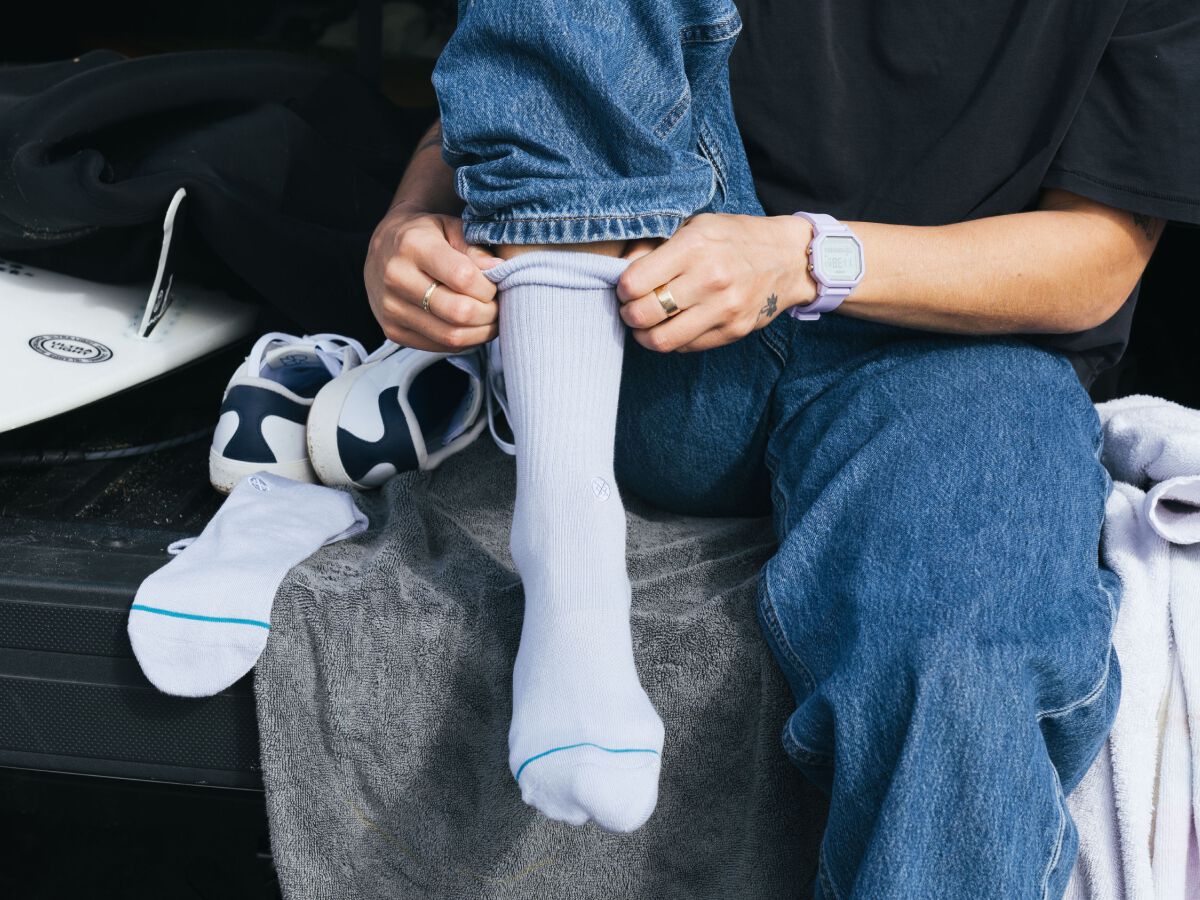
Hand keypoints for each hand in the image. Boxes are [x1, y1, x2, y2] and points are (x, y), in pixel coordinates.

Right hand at [365, 202, 501, 351]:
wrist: (382, 249)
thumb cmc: (424, 236)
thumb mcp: (449, 227)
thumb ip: (474, 247)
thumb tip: (500, 270)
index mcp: (413, 245)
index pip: (464, 278)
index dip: (488, 286)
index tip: (494, 283)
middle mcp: (397, 278)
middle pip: (459, 312)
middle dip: (489, 313)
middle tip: (497, 305)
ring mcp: (392, 308)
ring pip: (452, 336)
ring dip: (481, 332)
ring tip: (489, 318)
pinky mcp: (393, 331)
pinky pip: (440, 347)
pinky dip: (464, 341)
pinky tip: (470, 326)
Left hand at [616, 213, 814, 351]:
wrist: (789, 258)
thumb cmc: (735, 238)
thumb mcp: (696, 226)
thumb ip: (656, 245)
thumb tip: (620, 267)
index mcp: (695, 246)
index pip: (635, 282)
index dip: (622, 289)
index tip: (626, 287)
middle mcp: (709, 279)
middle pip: (643, 314)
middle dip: (628, 314)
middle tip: (631, 309)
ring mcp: (723, 309)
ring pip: (661, 340)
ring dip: (645, 336)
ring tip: (647, 324)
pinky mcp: (733, 331)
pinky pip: (686, 347)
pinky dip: (672, 340)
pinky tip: (675, 325)